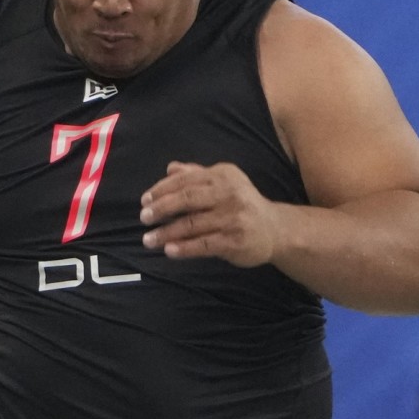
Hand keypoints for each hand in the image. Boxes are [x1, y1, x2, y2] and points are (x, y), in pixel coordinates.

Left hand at [139, 161, 278, 266]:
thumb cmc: (242, 203)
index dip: (162, 190)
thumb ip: (196, 175)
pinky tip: (169, 250)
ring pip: (192, 224)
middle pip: (187, 199)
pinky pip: (204, 244)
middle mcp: (229, 193)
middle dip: (162, 208)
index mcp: (223, 175)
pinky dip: (184, 248)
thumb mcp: (223, 183)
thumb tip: (170, 168)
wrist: (275, 229)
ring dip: (167, 233)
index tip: (145, 201)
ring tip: (149, 240)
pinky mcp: (235, 240)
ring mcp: (233, 217)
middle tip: (143, 218)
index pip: (185, 180)